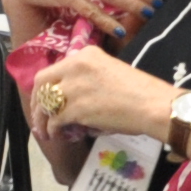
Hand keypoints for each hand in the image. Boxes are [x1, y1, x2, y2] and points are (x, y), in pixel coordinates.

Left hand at [25, 41, 164, 141]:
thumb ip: (88, 78)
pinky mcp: (76, 108)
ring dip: (42, 120)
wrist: (153, 105)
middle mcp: (76, 65)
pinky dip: (53, 130)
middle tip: (39, 116)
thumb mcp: (111, 72)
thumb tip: (72, 99)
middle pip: (43, 82)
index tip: (45, 99)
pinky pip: (55, 120)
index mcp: (85, 54)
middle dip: (37, 101)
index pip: (55, 69)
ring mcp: (74, 86)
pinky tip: (58, 135)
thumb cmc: (140, 92)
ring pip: (46, 104)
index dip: (46, 86)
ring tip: (46, 132)